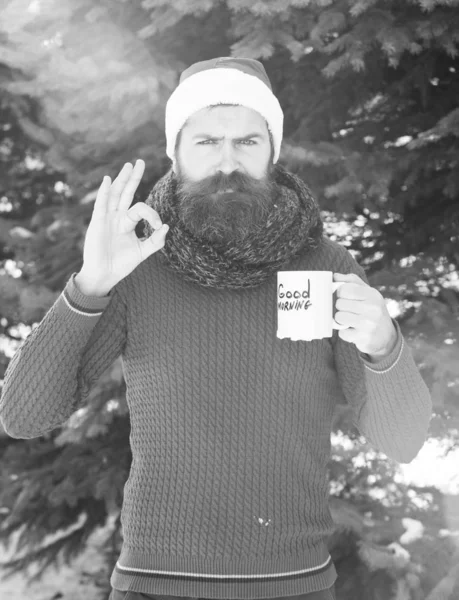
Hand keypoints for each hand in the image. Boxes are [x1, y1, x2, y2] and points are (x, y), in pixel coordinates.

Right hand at [79, 160, 168, 294]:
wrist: (104, 275)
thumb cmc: (121, 265)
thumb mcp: (142, 252)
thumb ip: (155, 241)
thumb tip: (167, 226)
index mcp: (127, 223)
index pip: (141, 209)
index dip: (152, 214)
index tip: (159, 226)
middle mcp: (117, 217)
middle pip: (126, 193)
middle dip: (133, 178)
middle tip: (140, 162)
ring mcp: (107, 219)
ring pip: (115, 195)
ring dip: (121, 180)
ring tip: (129, 165)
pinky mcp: (98, 223)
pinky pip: (101, 205)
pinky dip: (104, 192)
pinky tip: (108, 180)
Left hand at [333, 273, 397, 356]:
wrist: (386, 335)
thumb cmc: (372, 310)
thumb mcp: (367, 292)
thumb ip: (351, 281)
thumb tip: (335, 276)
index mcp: (372, 295)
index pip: (344, 289)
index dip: (340, 293)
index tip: (344, 297)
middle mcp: (373, 308)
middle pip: (339, 303)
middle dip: (341, 307)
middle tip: (349, 310)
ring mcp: (369, 324)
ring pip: (339, 317)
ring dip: (340, 320)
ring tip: (350, 320)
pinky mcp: (364, 338)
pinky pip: (342, 333)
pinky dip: (344, 332)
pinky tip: (353, 330)